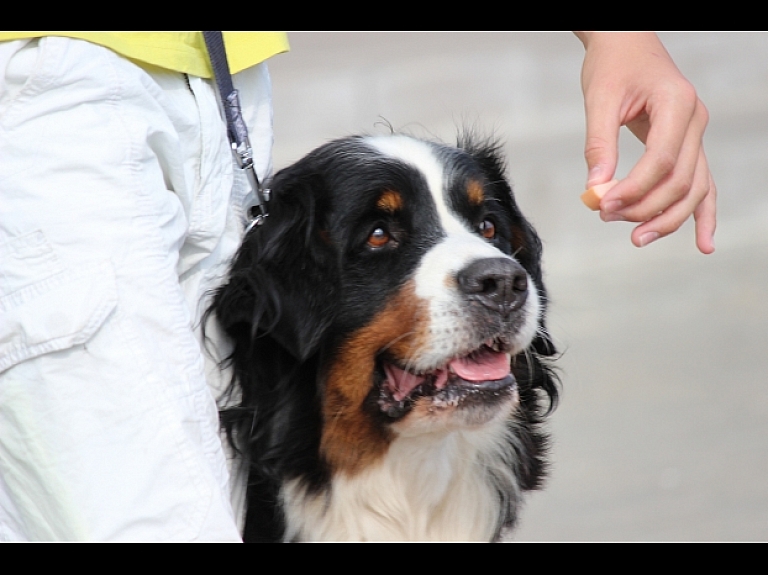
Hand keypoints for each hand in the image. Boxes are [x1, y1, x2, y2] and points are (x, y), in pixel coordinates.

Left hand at [576, 32, 715, 253]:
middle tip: (606, 217)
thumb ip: (598, 144)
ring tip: (638, 238)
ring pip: (694, 189)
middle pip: (680, 180)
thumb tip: (595, 190)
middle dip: (645, 207)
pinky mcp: (690, 146)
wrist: (626, 42)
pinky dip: (702, 214)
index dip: (634, 189)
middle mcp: (696, 121)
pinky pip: (702, 185)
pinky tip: (702, 244)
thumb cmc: (612, 65)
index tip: (602, 205)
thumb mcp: (599, 99)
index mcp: (677, 104)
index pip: (662, 160)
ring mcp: (697, 135)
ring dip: (668, 218)